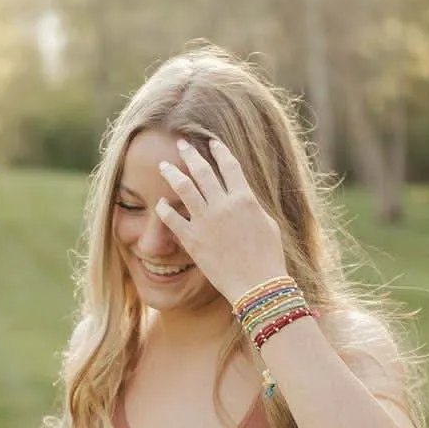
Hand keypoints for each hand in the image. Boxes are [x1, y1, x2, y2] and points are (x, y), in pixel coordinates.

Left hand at [155, 138, 287, 304]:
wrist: (258, 285)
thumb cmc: (268, 258)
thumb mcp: (267, 224)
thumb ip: (251, 206)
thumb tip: (241, 197)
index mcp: (245, 198)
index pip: (230, 166)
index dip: (219, 151)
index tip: (211, 142)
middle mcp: (224, 205)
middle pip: (203, 171)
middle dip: (190, 154)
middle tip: (181, 144)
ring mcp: (206, 221)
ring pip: (184, 188)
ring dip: (172, 173)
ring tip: (163, 165)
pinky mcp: (193, 239)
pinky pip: (172, 219)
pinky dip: (164, 208)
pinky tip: (160, 203)